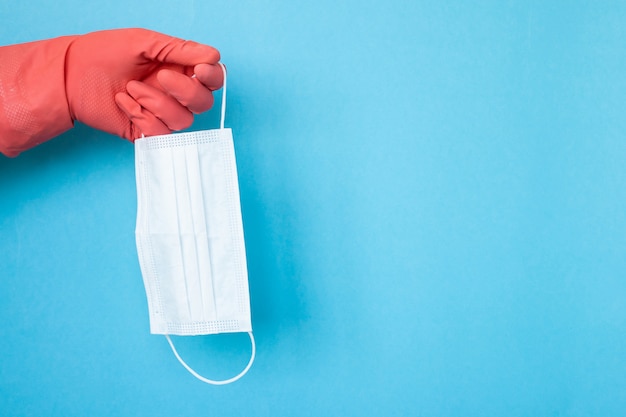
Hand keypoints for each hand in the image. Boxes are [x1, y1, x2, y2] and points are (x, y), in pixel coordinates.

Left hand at [66, 28, 223, 138]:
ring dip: (157, 104)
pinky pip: (162, 134)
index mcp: (180, 68)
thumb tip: (213, 55)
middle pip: (204, 103)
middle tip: (159, 77)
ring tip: (131, 88)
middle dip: (185, 92)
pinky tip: (124, 103)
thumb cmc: (104, 53)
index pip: (213, 78)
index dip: (212, 77)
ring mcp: (162, 113)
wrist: (70, 76)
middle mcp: (175, 93)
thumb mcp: (144, 43)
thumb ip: (180, 49)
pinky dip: (142, 117)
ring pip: (184, 121)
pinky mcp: (147, 131)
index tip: (199, 70)